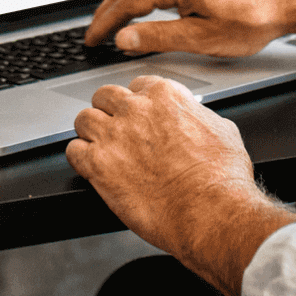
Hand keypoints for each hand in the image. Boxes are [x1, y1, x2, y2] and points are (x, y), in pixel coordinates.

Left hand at [66, 76, 295, 295]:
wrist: (209, 211)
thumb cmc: (221, 177)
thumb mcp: (222, 129)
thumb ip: (198, 117)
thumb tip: (196, 120)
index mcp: (166, 95)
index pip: (138, 85)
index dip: (137, 102)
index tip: (138, 114)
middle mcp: (136, 110)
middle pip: (105, 96)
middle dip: (109, 110)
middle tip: (116, 128)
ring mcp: (114, 136)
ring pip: (84, 119)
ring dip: (90, 131)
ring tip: (97, 144)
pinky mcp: (99, 166)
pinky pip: (73, 151)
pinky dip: (79, 157)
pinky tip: (89, 165)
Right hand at [85, 0, 295, 55]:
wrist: (281, 3)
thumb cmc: (250, 20)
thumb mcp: (201, 37)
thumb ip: (158, 37)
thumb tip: (124, 38)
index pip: (128, 2)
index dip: (106, 23)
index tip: (92, 39)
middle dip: (108, 11)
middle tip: (93, 33)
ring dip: (122, 2)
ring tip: (108, 24)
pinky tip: (137, 10)